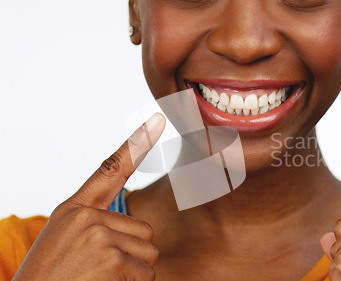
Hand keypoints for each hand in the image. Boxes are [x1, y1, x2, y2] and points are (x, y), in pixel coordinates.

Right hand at [12, 113, 165, 280]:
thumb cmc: (50, 275)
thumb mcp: (65, 239)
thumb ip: (97, 224)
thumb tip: (141, 231)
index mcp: (75, 209)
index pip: (110, 169)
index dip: (136, 144)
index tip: (157, 120)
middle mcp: (87, 217)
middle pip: (144, 230)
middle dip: (132, 253)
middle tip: (99, 268)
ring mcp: (100, 236)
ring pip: (149, 252)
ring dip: (133, 271)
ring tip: (99, 278)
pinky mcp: (111, 259)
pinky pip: (146, 273)